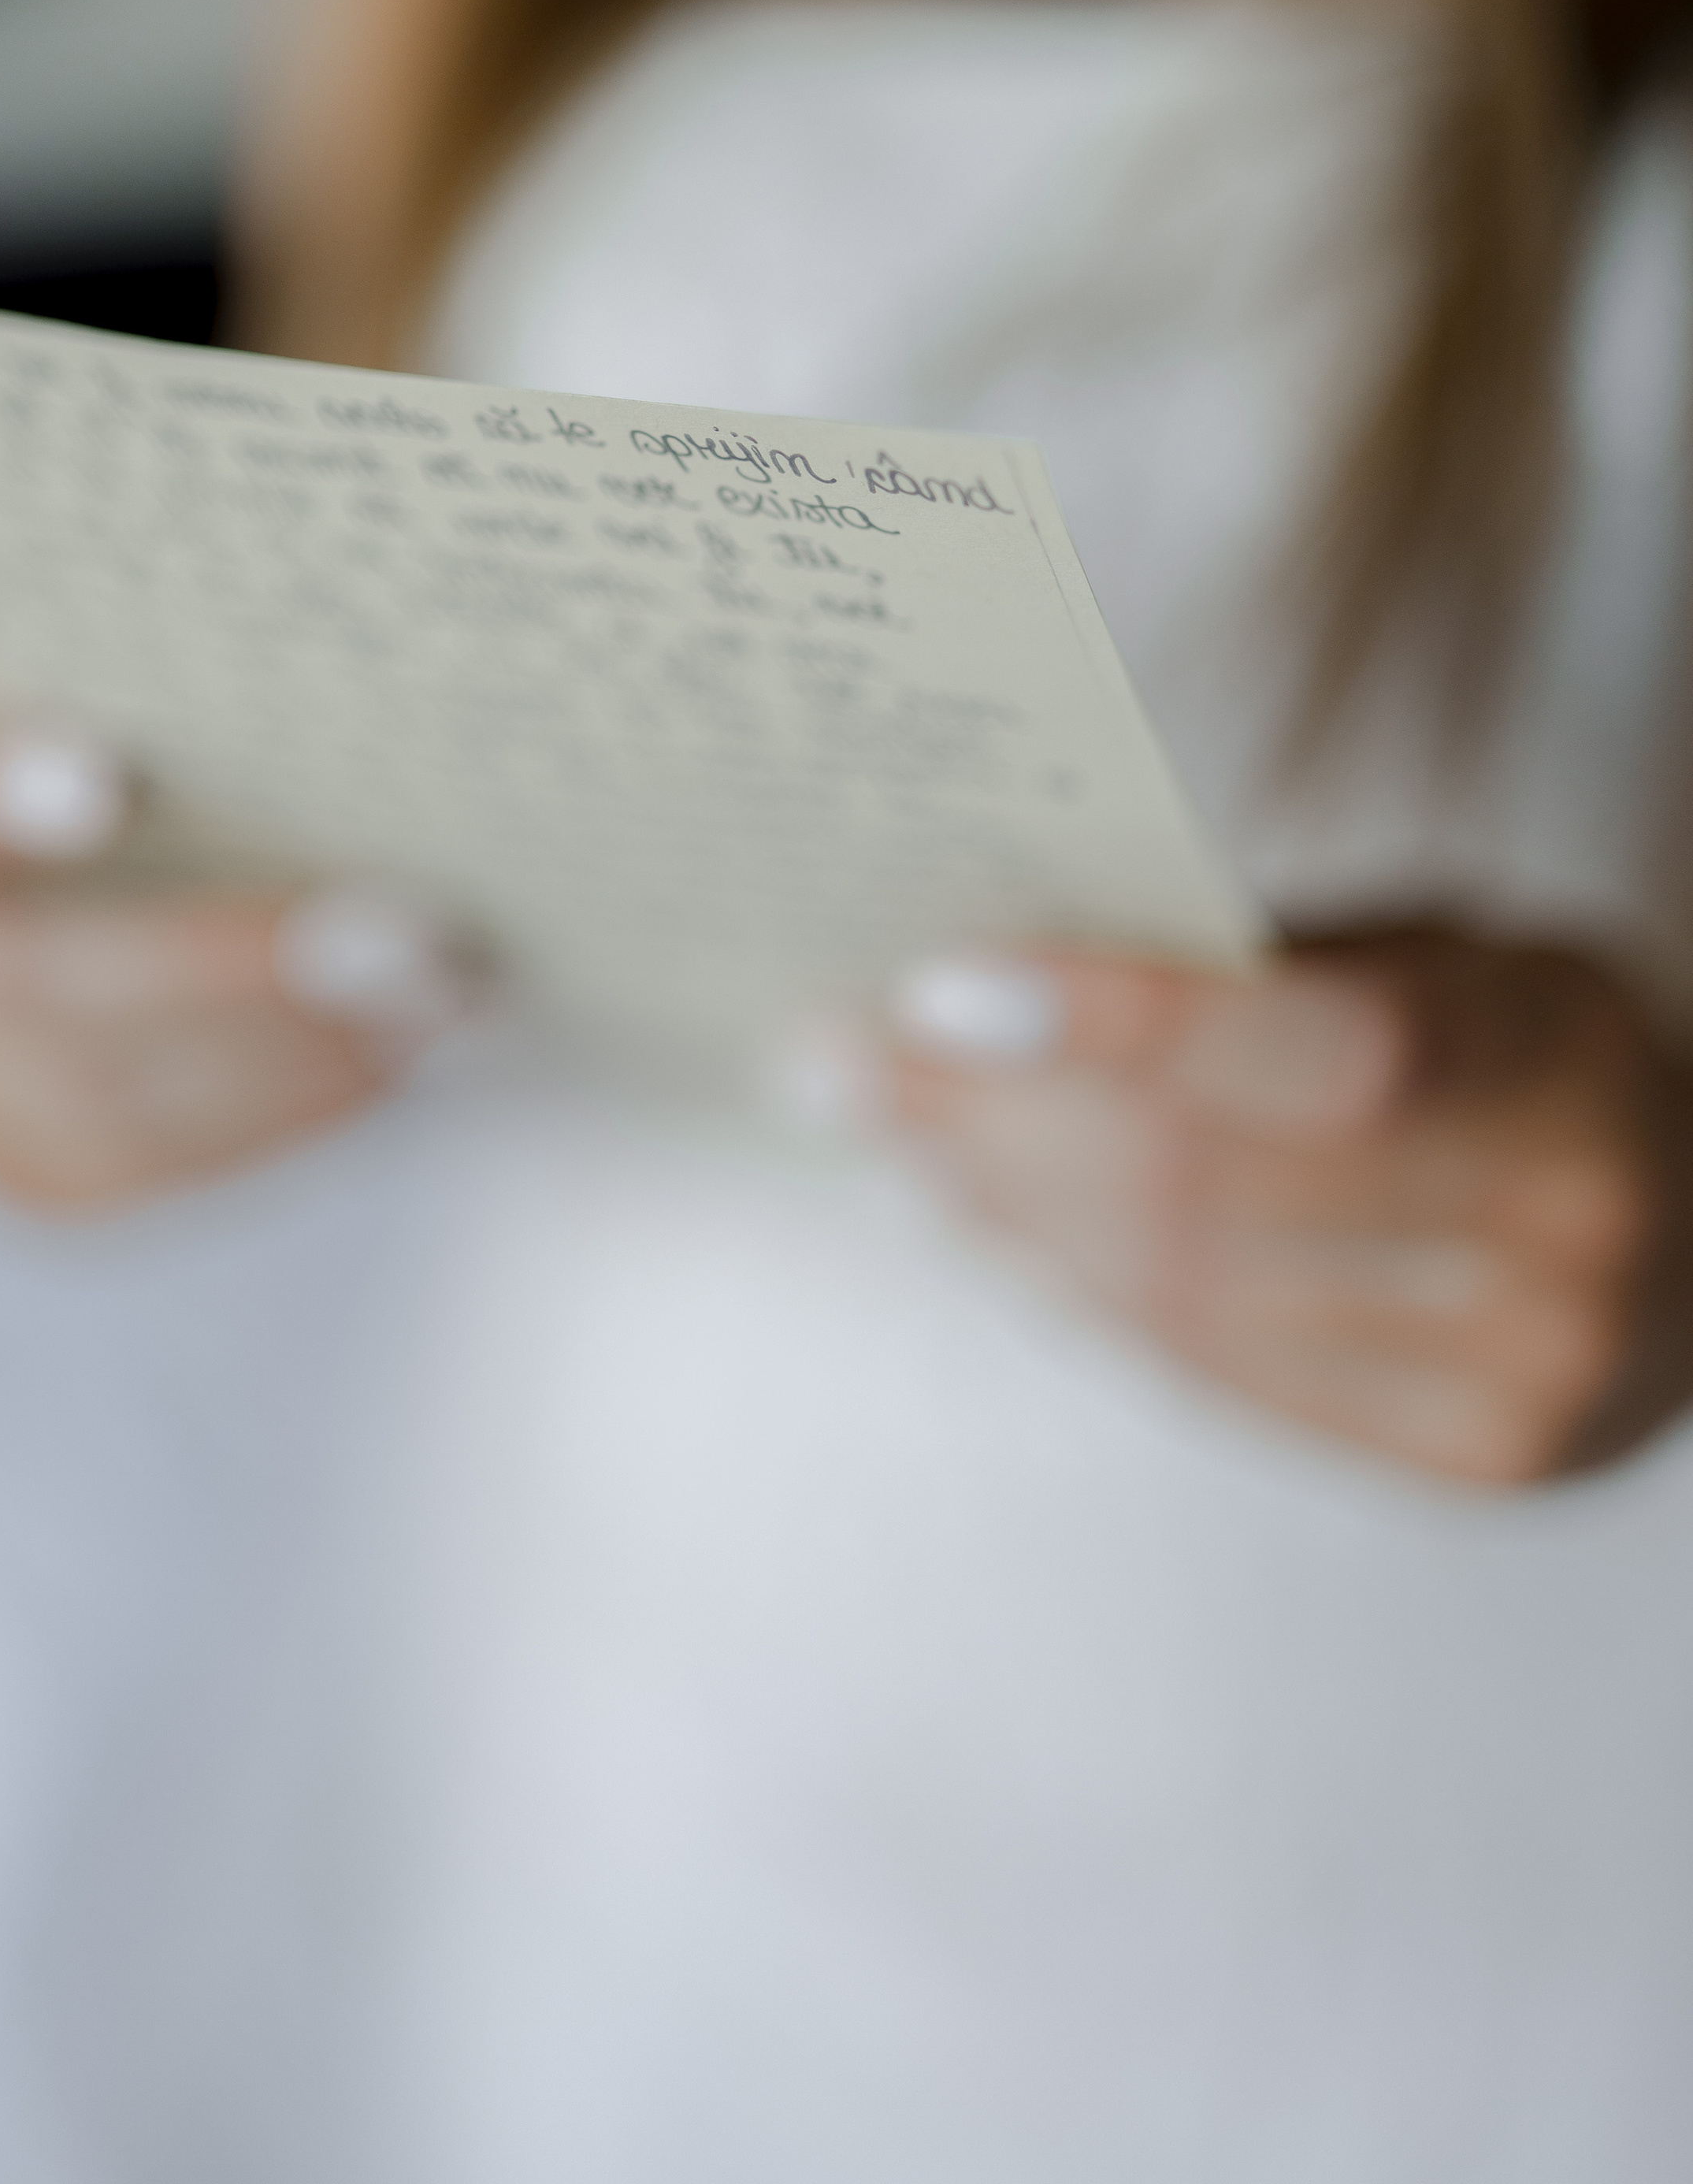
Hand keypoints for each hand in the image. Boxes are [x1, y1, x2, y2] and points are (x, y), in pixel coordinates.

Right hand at [0, 714, 473, 1212]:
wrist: (153, 888)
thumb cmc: (177, 754)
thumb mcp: (164, 709)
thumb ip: (198, 697)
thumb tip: (358, 658)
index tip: (118, 779)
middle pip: (21, 978)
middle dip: (225, 965)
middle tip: (400, 930)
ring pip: (100, 1098)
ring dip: (295, 1047)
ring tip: (438, 987)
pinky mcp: (33, 1172)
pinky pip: (160, 1162)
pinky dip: (293, 1105)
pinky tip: (400, 1045)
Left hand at [790, 924, 1692, 1484]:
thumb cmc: (1521, 1036)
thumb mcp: (1445, 941)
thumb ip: (1266, 965)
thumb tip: (996, 982)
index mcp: (1563, 1056)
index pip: (1324, 1053)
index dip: (1124, 1023)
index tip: (936, 988)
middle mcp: (1571, 1235)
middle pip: (1211, 1186)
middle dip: (992, 1120)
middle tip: (836, 1061)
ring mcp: (1530, 1377)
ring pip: (1189, 1292)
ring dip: (1005, 1210)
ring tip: (885, 1140)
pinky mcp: (1476, 1467)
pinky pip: (1219, 1371)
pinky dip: (1080, 1289)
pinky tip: (990, 1225)